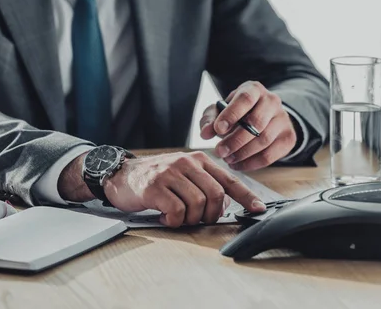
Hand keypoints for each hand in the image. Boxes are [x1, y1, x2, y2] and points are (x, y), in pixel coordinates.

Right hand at [103, 151, 265, 227]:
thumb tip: (225, 206)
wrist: (120, 175)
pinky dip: (173, 221)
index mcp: (198, 160)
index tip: (259, 210)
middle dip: (210, 215)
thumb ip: (204, 186)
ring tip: (176, 217)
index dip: (247, 197)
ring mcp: (170, 173)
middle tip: (196, 219)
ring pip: (198, 204)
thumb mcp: (183, 175)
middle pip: (216, 195)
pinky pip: (176, 211)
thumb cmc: (154, 179)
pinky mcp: (155, 186)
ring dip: (189, 219)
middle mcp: (186, 163)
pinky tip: (164, 217)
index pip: (229, 180)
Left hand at [199, 81, 296, 170]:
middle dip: (235, 140)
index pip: (245, 98)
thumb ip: (209, 120)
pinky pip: (270, 155)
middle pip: (256, 122)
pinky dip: (251, 163)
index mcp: (254, 89)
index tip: (218, 129)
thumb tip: (205, 134)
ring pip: (264, 140)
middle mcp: (272, 101)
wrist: (262, 118)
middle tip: (219, 151)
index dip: (231, 114)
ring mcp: (283, 119)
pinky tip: (237, 164)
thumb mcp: (220, 111)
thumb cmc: (236, 113)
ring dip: (242, 154)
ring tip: (227, 158)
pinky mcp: (288, 138)